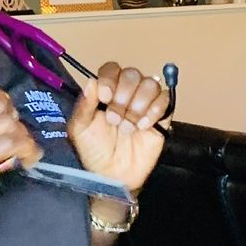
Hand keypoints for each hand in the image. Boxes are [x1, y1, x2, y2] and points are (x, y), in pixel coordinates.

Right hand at [0, 85, 43, 245]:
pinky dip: (27, 150)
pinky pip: (11, 143)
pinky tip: (28, 161)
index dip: (1, 101)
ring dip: (24, 138)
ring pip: (7, 123)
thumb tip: (7, 109)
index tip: (9, 121)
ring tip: (26, 154)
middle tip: (19, 141)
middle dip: (16, 121)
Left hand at [68, 62, 167, 194]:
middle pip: (132, 74)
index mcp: (106, 92)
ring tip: (128, 126)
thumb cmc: (94, 151)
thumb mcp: (80, 129)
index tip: (105, 97)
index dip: (110, 79)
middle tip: (115, 119)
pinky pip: (165, 99)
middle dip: (124, 95)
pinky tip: (143, 126)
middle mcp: (126, 93)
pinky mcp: (161, 116)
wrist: (113, 175)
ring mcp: (145, 103)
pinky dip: (155, 110)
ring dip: (138, 104)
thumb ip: (84, 105)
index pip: (112, 69)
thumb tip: (91, 81)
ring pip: (151, 83)